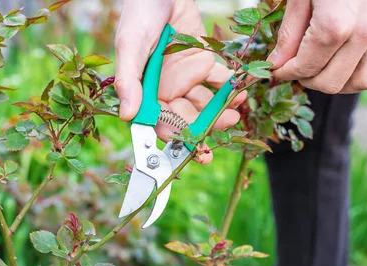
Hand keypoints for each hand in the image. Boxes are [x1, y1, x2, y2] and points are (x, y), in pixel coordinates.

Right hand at [114, 0, 245, 163]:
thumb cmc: (140, 13)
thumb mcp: (131, 45)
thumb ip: (129, 81)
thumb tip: (128, 116)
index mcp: (144, 91)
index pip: (160, 123)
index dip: (177, 140)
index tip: (197, 151)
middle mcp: (165, 88)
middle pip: (187, 118)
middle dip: (206, 126)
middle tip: (226, 125)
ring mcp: (185, 77)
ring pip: (205, 103)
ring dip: (221, 109)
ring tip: (237, 108)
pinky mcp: (202, 62)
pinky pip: (217, 81)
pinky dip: (228, 87)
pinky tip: (239, 90)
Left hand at [267, 0, 366, 93]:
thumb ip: (290, 34)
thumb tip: (278, 65)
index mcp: (336, 24)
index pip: (307, 68)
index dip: (289, 73)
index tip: (280, 70)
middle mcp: (366, 31)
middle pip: (333, 82)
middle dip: (310, 81)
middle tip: (299, 70)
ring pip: (364, 81)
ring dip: (340, 82)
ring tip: (323, 69)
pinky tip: (350, 62)